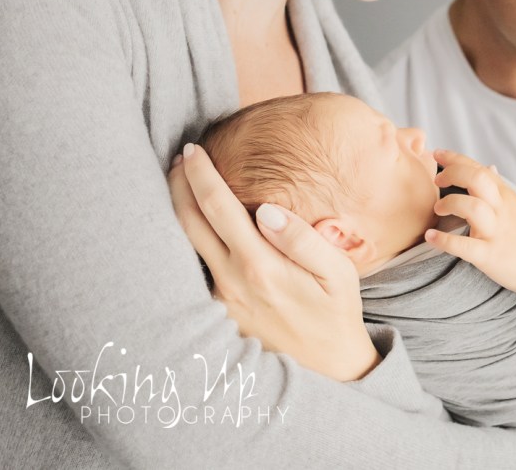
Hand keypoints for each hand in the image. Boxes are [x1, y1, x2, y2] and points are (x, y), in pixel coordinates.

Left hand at [168, 144, 378, 381]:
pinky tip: (195, 222)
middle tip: (179, 157)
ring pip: (184, 244)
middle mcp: (230, 281)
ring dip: (178, 209)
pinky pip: (194, 265)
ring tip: (179, 181)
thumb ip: (302, 238)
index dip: (200, 174)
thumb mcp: (337, 273)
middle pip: (187, 222)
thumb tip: (266, 209)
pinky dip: (188, 237)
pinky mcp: (218, 310)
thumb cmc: (336, 311)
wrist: (327, 366)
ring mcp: (220, 298)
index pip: (217, 206)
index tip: (192, 150)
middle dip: (178, 184)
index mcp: (260, 265)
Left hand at [425, 149, 515, 298]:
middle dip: (452, 174)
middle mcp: (501, 210)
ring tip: (438, 210)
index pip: (480, 169)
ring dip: (449, 203)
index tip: (437, 154)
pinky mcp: (491, 256)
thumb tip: (490, 167)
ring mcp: (496, 232)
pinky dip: (445, 241)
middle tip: (437, 182)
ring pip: (472, 207)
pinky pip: (466, 247)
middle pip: (476, 179)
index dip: (456, 158)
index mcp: (506, 197)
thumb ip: (503, 188)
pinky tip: (431, 238)